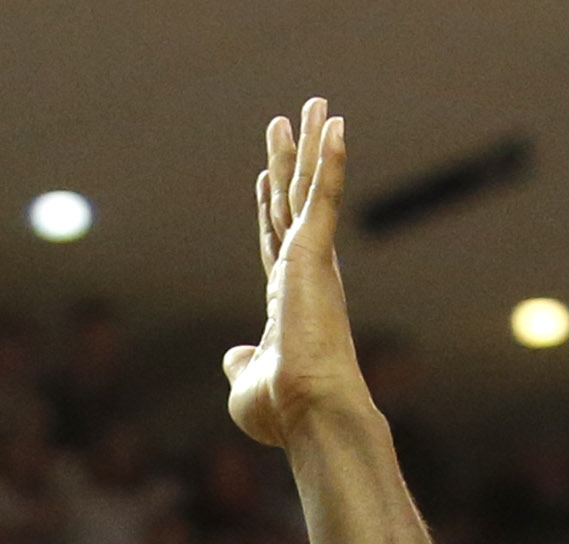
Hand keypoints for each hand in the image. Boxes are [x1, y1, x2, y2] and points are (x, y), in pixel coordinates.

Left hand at [224, 100, 362, 452]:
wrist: (311, 413)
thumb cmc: (282, 413)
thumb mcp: (244, 386)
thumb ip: (240, 364)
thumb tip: (233, 355)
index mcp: (289, 304)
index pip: (275, 244)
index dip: (269, 210)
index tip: (264, 178)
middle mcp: (304, 277)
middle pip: (292, 206)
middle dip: (290, 163)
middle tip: (288, 120)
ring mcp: (312, 263)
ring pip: (309, 189)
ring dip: (312, 144)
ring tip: (314, 104)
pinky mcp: (316, 254)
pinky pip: (323, 195)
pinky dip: (331, 159)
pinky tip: (335, 123)